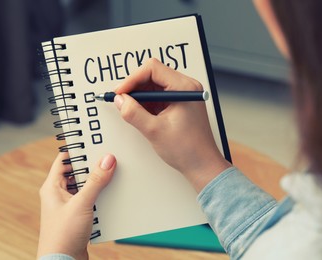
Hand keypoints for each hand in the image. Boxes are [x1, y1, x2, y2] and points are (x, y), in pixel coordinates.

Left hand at [37, 152, 115, 259]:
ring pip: (85, 186)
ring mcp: (69, 205)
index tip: (91, 141)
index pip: (63, 159)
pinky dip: (100, 196)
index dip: (76, 149)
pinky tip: (111, 194)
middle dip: (92, 165)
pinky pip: (91, 199)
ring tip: (112, 174)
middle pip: (77, 172)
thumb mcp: (82, 203)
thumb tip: (107, 159)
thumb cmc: (63, 235)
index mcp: (52, 187)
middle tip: (107, 156)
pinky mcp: (78, 216)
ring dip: (98, 182)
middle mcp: (59, 194)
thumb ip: (95, 181)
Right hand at [114, 58, 230, 191]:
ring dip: (139, 96)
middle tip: (121, 101)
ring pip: (154, 85)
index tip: (120, 93)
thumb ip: (133, 113)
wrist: (202, 165)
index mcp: (184, 88)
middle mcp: (185, 87)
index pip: (152, 69)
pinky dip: (146, 103)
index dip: (132, 79)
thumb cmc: (188, 149)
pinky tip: (140, 114)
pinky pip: (158, 96)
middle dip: (134, 87)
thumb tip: (119, 100)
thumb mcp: (154, 130)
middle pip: (152, 75)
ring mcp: (183, 95)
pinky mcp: (179, 104)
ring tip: (130, 110)